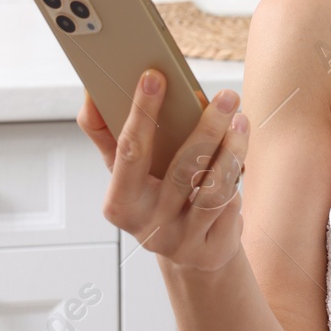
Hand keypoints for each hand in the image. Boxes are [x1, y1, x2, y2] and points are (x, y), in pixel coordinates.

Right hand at [77, 70, 246, 271]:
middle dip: (207, 127)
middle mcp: (148, 226)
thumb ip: (105, 134)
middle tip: (227, 95)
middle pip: (183, 167)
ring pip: (213, 185)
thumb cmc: (155, 199)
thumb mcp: (126, 174)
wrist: (190, 255)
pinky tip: (240, 153)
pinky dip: (236, 174)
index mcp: (119, 203)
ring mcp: (181, 240)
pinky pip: (229, 203)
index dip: (142, 112)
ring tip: (240, 119)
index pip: (130, 150)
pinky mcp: (211, 249)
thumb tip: (91, 91)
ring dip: (233, 147)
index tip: (155, 75)